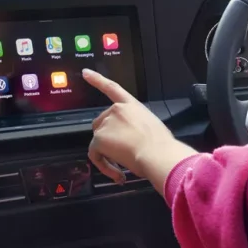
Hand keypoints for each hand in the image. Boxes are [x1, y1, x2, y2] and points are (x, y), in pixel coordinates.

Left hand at [82, 68, 196, 192]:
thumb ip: (138, 129)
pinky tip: (117, 173)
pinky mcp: (99, 138)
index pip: (112, 88)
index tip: (85, 73)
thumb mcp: (152, 129)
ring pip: (98, 142)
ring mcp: (106, 123)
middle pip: (101, 124)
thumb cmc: (162, 146)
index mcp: (132, 106)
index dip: (97, 80)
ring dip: (108, 155)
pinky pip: (95, 155)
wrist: (158, 153)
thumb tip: (134, 144)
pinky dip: (103, 166)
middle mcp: (116, 110)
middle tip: (122, 157)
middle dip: (108, 140)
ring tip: (123, 168)